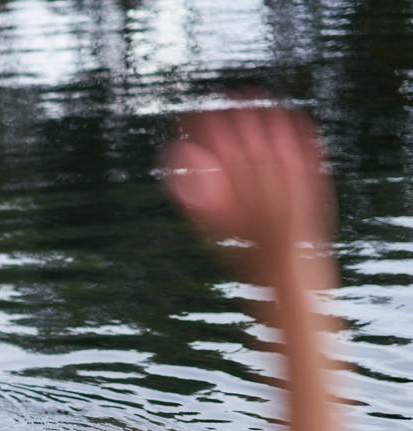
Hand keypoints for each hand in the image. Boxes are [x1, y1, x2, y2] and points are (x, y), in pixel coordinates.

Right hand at [161, 102, 336, 292]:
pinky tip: (290, 112)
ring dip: (262, 109)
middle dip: (229, 109)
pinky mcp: (316, 180)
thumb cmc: (246, 251)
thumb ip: (194, 195)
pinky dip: (298, 125)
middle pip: (245, 131)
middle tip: (219, 95)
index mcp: (234, 191)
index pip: (214, 143)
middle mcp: (265, 182)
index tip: (189, 115)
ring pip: (277, 131)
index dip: (200, 124)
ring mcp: (293, 179)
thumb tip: (177, 157)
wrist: (288, 271)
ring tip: (250, 95)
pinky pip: (308, 144)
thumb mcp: (212, 228)